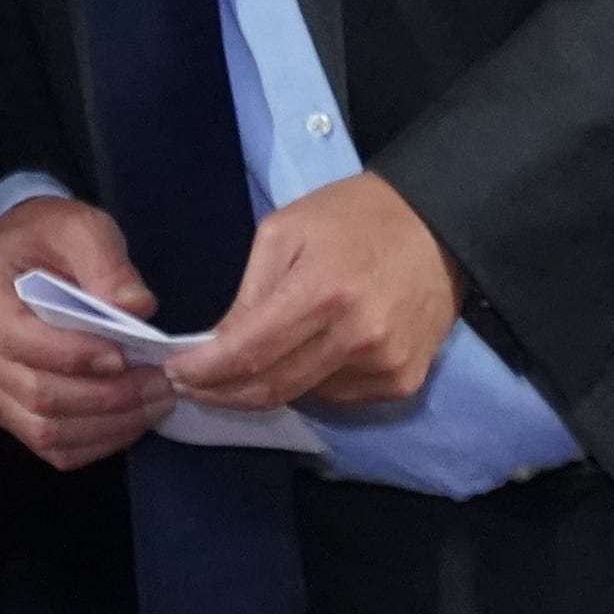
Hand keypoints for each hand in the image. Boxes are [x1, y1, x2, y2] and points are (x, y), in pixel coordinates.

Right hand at [0, 194, 170, 466]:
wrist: (29, 253)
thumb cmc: (52, 237)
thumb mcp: (81, 227)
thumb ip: (107, 263)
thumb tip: (135, 308)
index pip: (21, 339)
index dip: (74, 356)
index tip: (124, 356)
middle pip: (36, 393)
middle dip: (106, 397)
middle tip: (158, 383)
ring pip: (43, 429)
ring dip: (106, 425)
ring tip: (153, 403)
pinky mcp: (7, 407)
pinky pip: (48, 445)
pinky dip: (94, 443)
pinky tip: (130, 421)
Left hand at [176, 173, 454, 413]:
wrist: (439, 222)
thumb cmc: (354, 216)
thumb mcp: (286, 230)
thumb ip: (249, 292)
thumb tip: (218, 347)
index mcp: (323, 291)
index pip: (248, 353)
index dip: (204, 372)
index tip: (175, 373)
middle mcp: (357, 338)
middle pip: (271, 389)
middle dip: (222, 392)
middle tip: (194, 385)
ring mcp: (384, 365)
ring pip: (303, 397)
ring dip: (268, 385)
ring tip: (253, 361)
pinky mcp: (404, 380)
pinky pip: (340, 397)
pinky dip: (313, 383)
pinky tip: (311, 353)